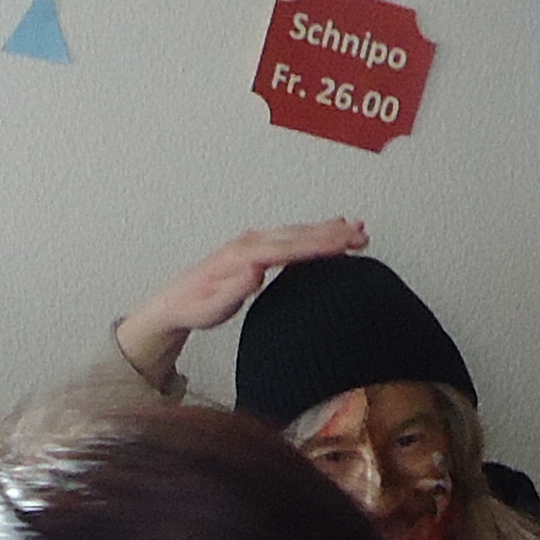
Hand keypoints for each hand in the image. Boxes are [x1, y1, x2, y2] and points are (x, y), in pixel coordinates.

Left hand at [111, 221, 368, 386]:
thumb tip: (255, 272)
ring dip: (328, 230)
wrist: (174, 300)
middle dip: (333, 234)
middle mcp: (250, 243)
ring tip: (358, 229)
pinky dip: (314, 232)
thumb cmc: (194, 308)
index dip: (320, 245)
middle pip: (299, 234)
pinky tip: (331, 231)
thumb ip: (233, 291)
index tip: (345, 244)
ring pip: (297, 231)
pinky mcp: (256, 246)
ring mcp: (253, 241)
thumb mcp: (210, 309)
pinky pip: (291, 236)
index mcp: (244, 256)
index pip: (290, 247)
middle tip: (364, 236)